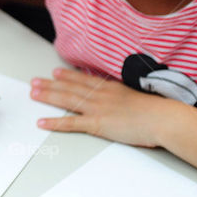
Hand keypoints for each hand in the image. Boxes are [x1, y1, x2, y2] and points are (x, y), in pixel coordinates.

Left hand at [30, 68, 174, 146]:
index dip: (67, 75)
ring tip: (33, 94)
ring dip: (47, 96)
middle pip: (70, 88)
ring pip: (66, 100)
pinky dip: (54, 123)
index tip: (55, 72)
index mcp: (111, 88)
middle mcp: (100, 95)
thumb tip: (121, 99)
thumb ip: (125, 97)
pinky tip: (42, 122)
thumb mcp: (138, 98)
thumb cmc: (156, 111)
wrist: (163, 118)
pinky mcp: (97, 124)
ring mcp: (97, 109)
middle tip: (34, 82)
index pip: (84, 80)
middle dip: (50, 84)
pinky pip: (70, 123)